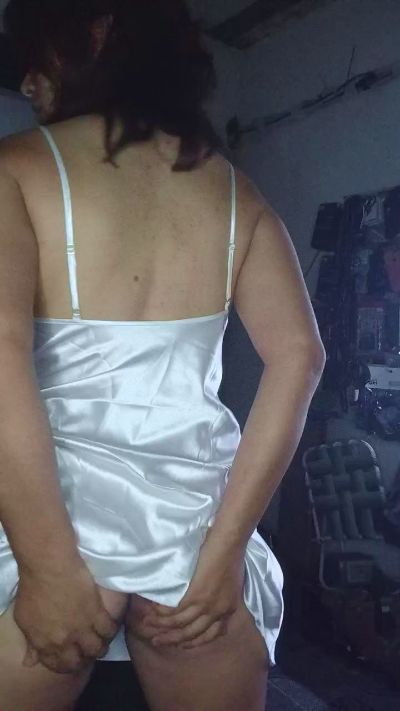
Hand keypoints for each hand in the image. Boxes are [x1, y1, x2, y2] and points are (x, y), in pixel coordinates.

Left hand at [14, 558, 120, 674]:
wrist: (48, 567)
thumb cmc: (32, 588)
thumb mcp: (24, 619)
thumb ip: (31, 642)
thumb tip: (30, 662)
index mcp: (44, 644)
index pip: (57, 665)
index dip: (64, 663)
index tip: (69, 657)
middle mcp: (64, 641)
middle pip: (79, 662)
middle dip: (83, 659)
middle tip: (85, 650)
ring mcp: (82, 629)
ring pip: (97, 648)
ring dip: (99, 647)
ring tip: (100, 640)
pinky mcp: (97, 613)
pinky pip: (108, 630)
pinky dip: (110, 630)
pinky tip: (109, 626)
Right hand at [144, 531, 245, 649]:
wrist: (229, 541)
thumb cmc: (230, 554)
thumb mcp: (231, 582)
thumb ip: (221, 596)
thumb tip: (210, 600)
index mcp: (229, 609)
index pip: (212, 635)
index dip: (194, 642)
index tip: (181, 643)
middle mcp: (218, 612)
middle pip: (192, 634)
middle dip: (173, 640)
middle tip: (158, 641)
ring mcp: (207, 606)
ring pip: (180, 625)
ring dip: (162, 627)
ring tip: (147, 625)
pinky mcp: (196, 596)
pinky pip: (175, 612)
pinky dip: (162, 613)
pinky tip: (153, 610)